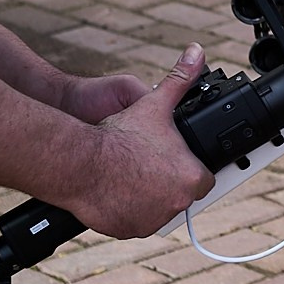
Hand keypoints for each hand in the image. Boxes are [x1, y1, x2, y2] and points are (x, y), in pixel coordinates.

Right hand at [66, 45, 214, 237]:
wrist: (79, 162)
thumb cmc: (119, 135)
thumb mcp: (154, 103)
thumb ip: (180, 79)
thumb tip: (197, 52)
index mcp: (192, 178)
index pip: (204, 178)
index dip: (190, 167)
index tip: (175, 160)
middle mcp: (177, 204)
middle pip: (180, 194)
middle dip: (169, 182)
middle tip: (150, 166)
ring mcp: (152, 221)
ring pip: (157, 209)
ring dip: (149, 198)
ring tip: (132, 176)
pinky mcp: (128, 230)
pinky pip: (134, 222)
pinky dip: (128, 211)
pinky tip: (118, 192)